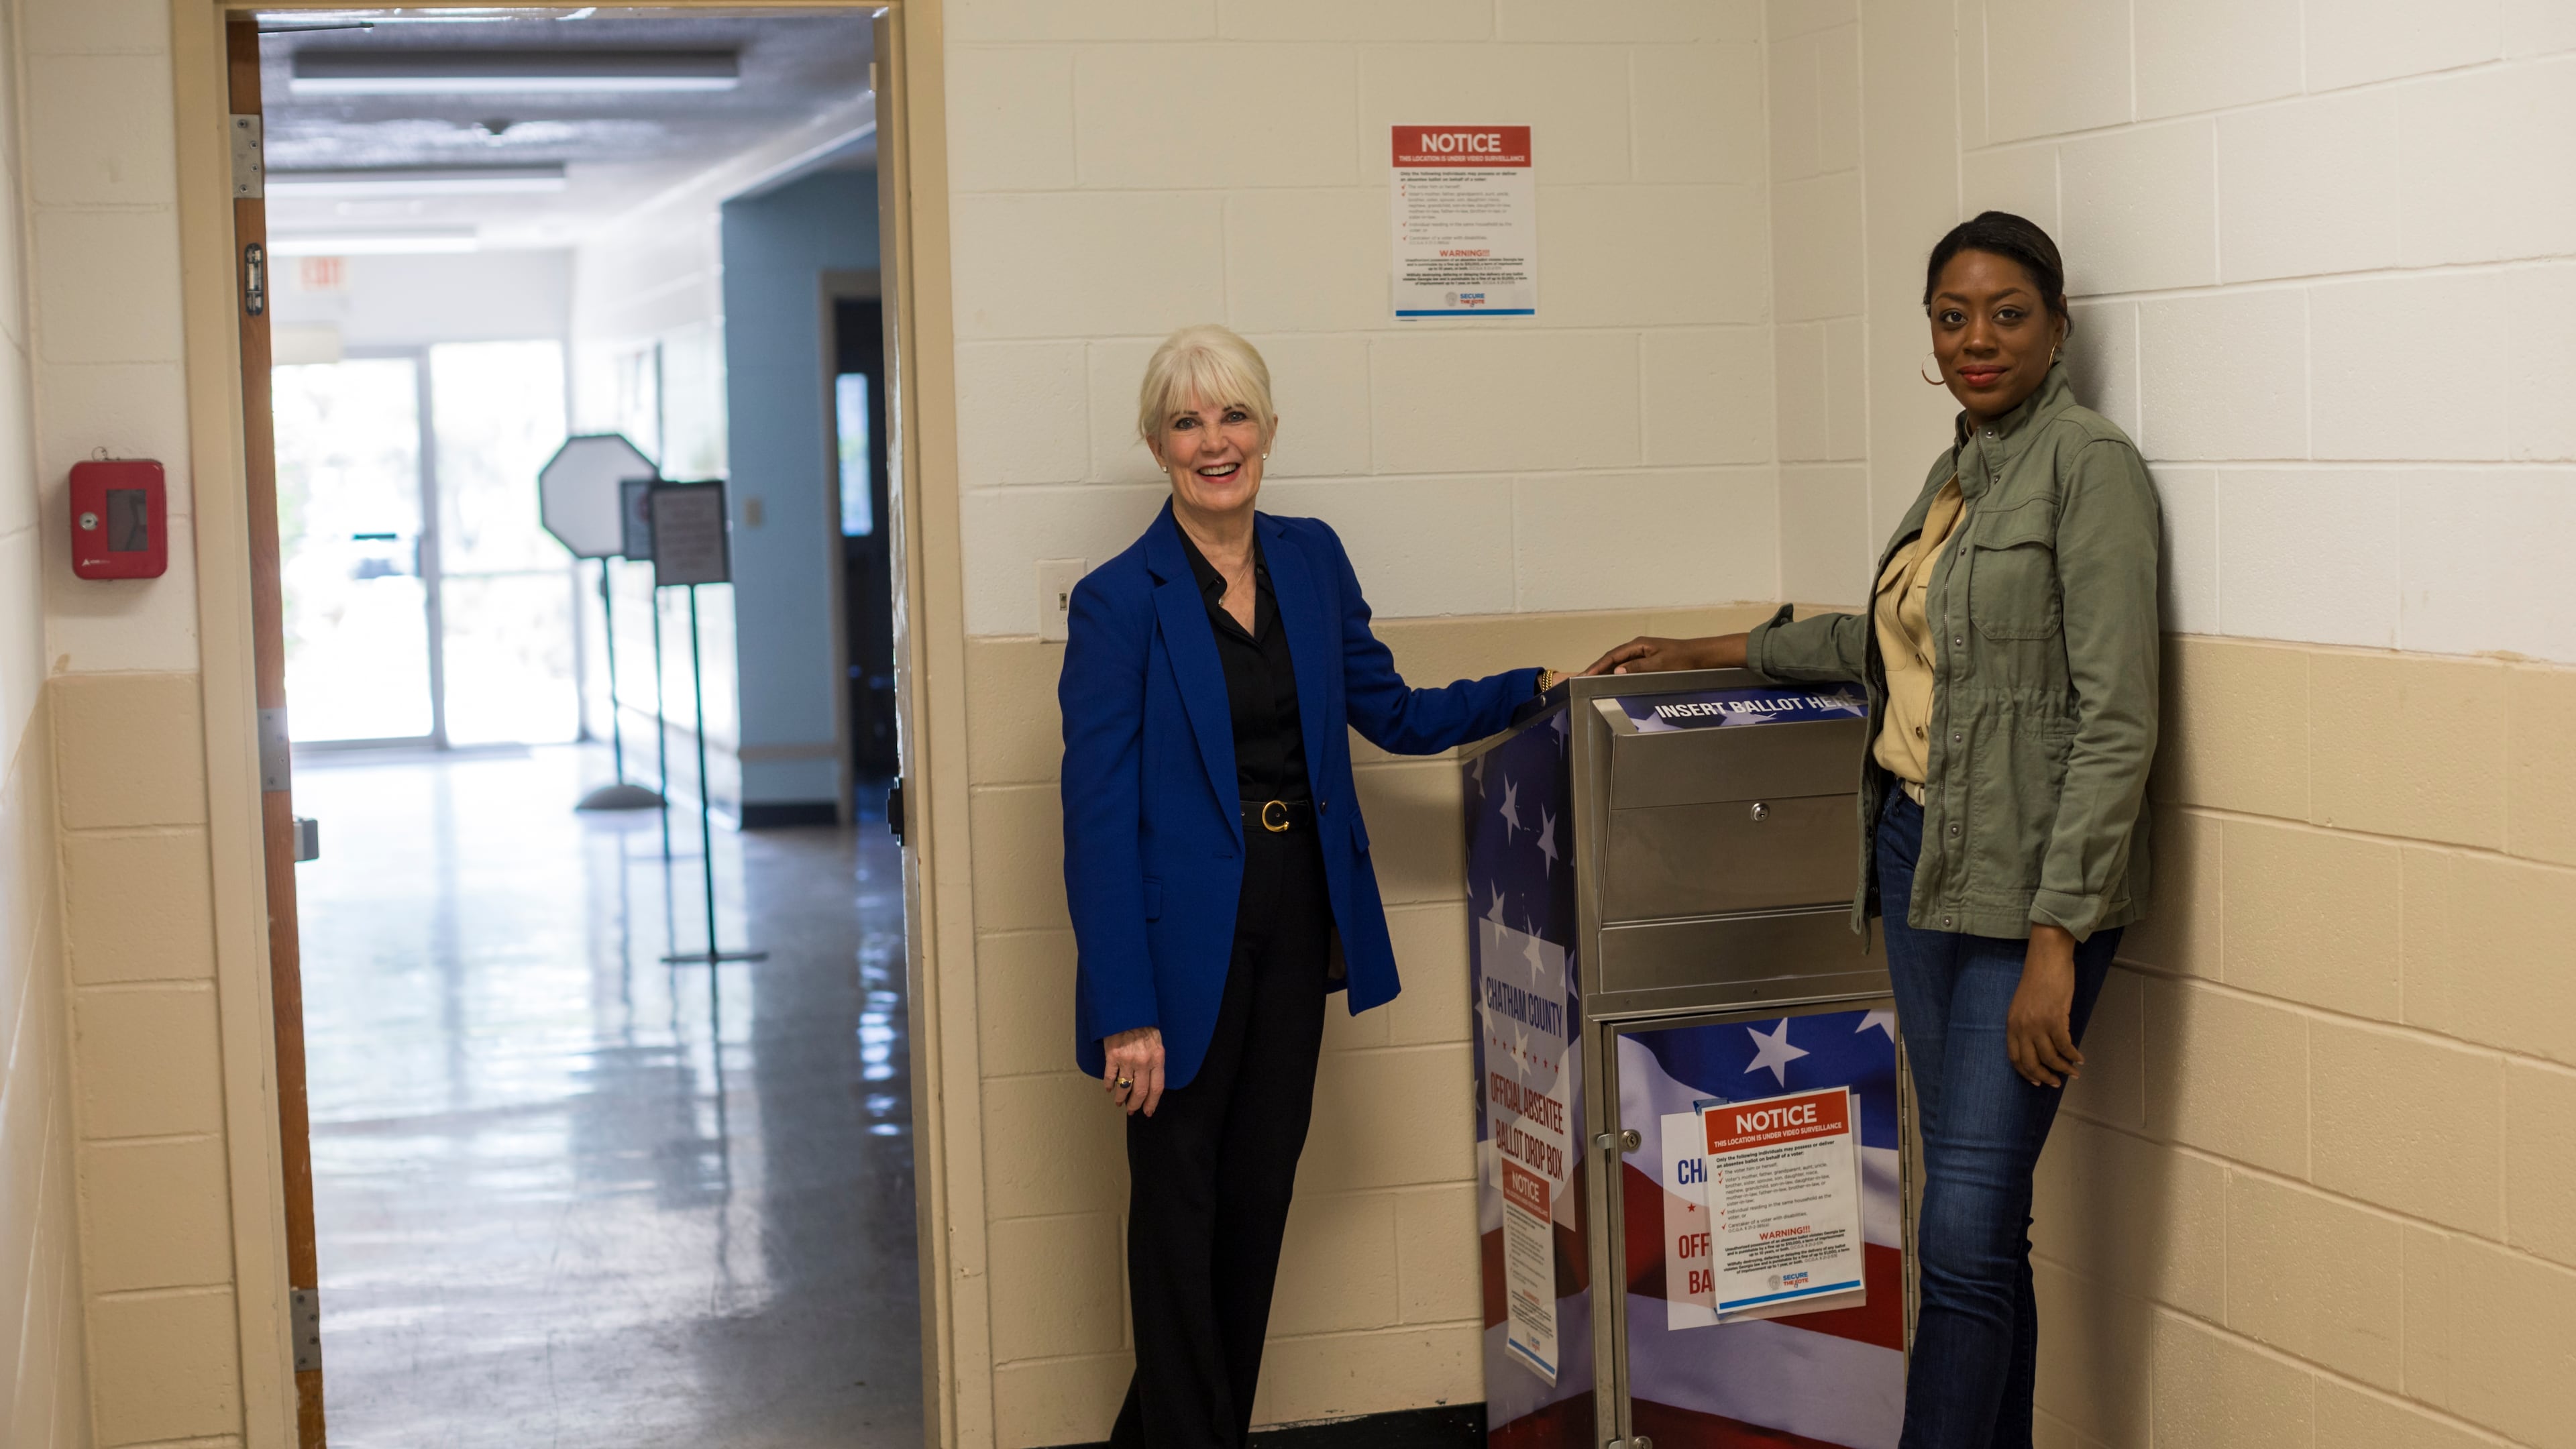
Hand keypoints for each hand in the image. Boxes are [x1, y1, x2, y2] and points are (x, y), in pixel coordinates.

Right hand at [1103, 1026, 1165, 1115]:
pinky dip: (1109, 1085)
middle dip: (1135, 1105)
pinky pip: (1110, 1077)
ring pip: (1124, 1087)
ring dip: (1120, 1098)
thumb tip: (1151, 1080)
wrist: (1128, 1010)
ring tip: (1119, 1102)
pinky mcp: (1112, 1056)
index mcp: (1157, 1058)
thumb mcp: (1157, 1043)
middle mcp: (1143, 1062)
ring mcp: (1127, 1060)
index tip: (1148, 1111)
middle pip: (1140, 1092)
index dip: (1152, 1103)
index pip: (1156, 1088)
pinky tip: (1109, 1088)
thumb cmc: (1143, 1025)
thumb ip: (1155, 1061)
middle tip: (1132, 1110)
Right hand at [1581, 633, 1748, 675]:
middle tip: (1580, 679)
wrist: (1702, 656)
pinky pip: (1627, 667)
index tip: (1584, 675)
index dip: (1597, 666)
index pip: (1611, 657)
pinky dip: (1617, 674)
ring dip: (1605, 672)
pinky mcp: (1649, 661)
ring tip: (1591, 682)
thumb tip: (1616, 671)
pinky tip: (1612, 681)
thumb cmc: (1684, 659)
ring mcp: (1643, 654)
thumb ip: (1638, 668)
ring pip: (1618, 663)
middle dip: (1596, 668)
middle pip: (1611, 659)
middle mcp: (1638, 647)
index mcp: (1638, 645)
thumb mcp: (1661, 665)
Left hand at [2005, 926, 2082, 1087]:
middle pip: (2030, 1063)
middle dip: (2044, 1076)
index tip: (2037, 1081)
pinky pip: (2065, 1046)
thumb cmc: (2038, 979)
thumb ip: (2027, 1025)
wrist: (2047, 959)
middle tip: (2056, 1083)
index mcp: (2011, 1024)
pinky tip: (2079, 1059)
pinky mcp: (2055, 1019)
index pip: (2015, 1057)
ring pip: (2050, 1057)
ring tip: (2073, 1073)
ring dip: (2063, 1069)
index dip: (2026, 1073)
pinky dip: (2073, 1055)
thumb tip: (2039, 1045)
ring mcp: (2038, 1024)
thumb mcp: (2023, 1005)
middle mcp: (2022, 1027)